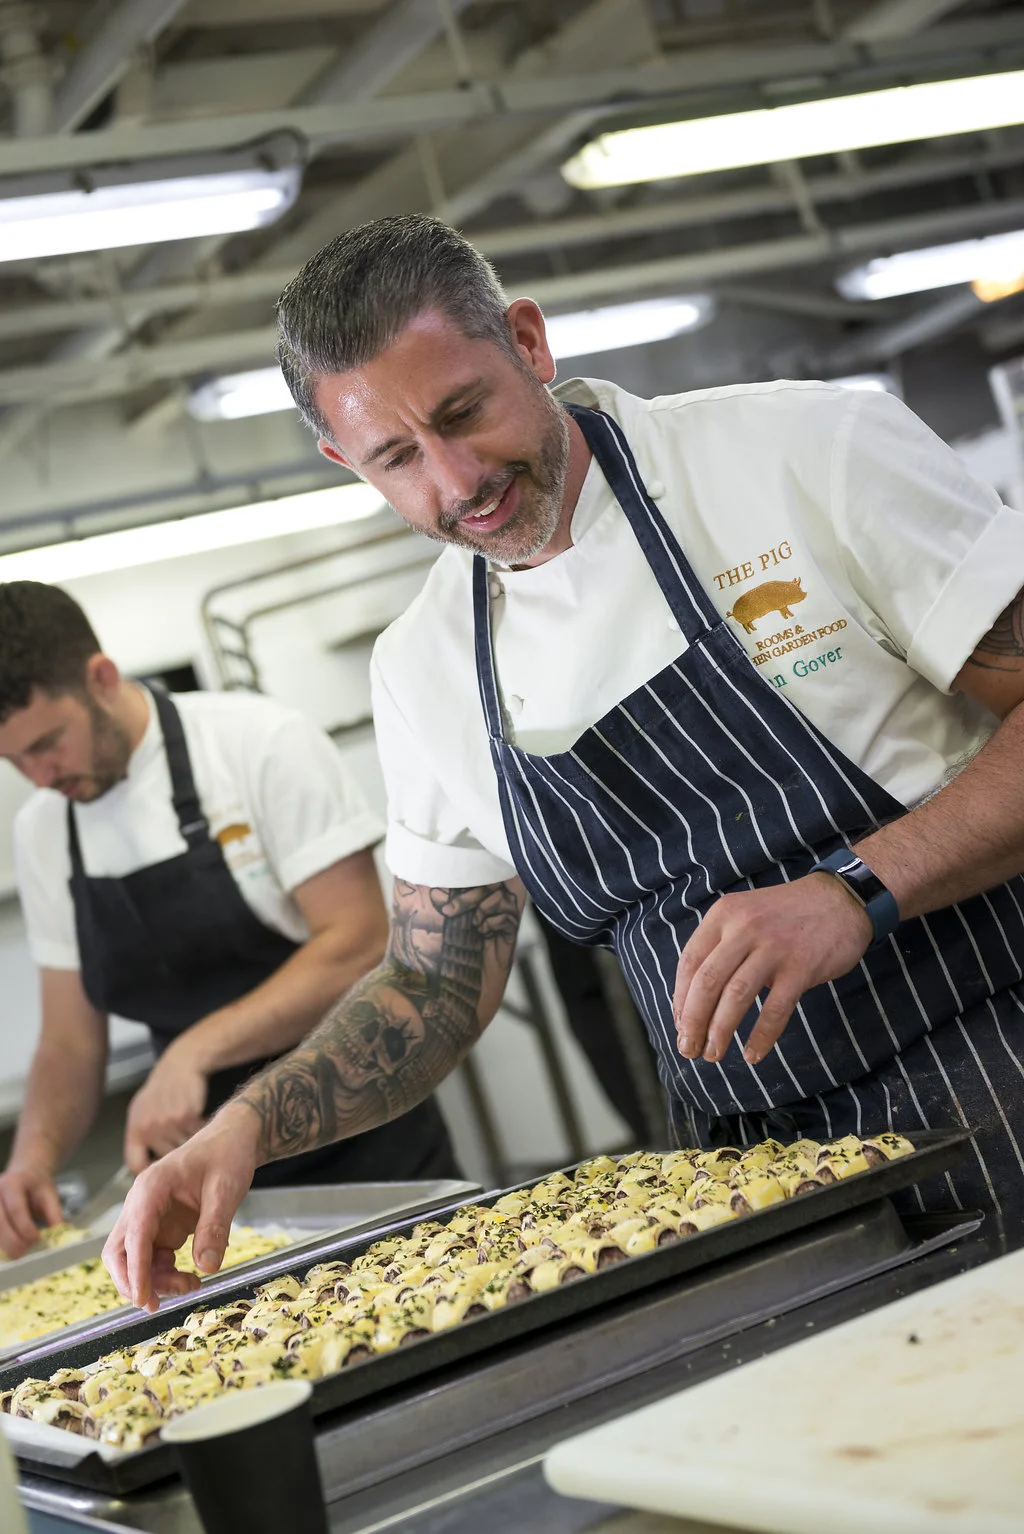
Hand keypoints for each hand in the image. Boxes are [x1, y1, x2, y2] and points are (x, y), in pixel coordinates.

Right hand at [0, 1165, 63, 1259]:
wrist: (24, 1174)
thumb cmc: (37, 1185)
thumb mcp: (50, 1194)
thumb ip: (55, 1214)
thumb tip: (59, 1235)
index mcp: (13, 1183)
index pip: (16, 1208)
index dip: (24, 1227)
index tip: (36, 1239)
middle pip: (0, 1222)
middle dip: (12, 1240)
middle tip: (26, 1251)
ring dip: (5, 1245)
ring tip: (20, 1253)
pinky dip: (1, 1243)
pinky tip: (10, 1250)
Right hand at [103, 1103, 259, 1311]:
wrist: (233, 1139)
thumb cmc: (227, 1155)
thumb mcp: (226, 1189)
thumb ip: (215, 1228)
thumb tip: (206, 1267)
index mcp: (151, 1188)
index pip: (134, 1236)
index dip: (136, 1271)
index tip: (142, 1299)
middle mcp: (142, 1204)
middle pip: (119, 1251)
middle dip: (133, 1280)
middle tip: (155, 1304)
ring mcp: (149, 1217)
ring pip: (134, 1259)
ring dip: (154, 1281)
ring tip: (190, 1285)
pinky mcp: (161, 1227)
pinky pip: (152, 1259)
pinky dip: (165, 1275)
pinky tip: (190, 1278)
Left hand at [124, 1047, 208, 1171]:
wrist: (180, 1065)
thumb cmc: (162, 1089)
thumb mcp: (142, 1111)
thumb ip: (142, 1138)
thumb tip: (145, 1168)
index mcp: (135, 1128)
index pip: (136, 1163)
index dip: (150, 1170)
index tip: (162, 1168)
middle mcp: (148, 1127)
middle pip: (166, 1157)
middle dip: (176, 1151)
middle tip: (183, 1141)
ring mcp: (167, 1123)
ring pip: (184, 1149)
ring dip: (191, 1142)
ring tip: (192, 1130)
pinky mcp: (187, 1116)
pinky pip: (197, 1136)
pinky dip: (202, 1131)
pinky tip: (200, 1121)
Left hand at [673, 874, 872, 1066]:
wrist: (840, 900)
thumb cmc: (787, 916)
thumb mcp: (745, 916)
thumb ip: (721, 948)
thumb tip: (696, 1001)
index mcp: (723, 915)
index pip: (690, 963)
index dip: (680, 1000)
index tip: (680, 1026)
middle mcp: (744, 928)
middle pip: (707, 983)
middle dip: (693, 1022)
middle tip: (689, 1049)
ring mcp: (773, 947)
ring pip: (735, 997)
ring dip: (719, 1032)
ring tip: (713, 1054)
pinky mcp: (801, 967)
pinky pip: (775, 1010)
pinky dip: (761, 1037)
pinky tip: (752, 1055)